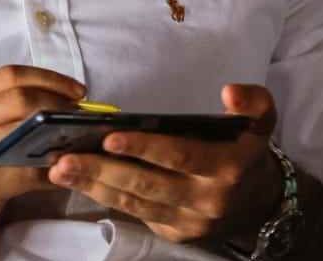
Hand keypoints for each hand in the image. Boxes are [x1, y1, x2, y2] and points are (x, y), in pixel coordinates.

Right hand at [0, 65, 85, 228]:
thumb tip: (62, 102)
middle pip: (17, 97)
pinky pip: (25, 173)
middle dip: (57, 102)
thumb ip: (3, 117)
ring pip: (23, 131)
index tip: (77, 90)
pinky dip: (51, 172)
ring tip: (80, 139)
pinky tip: (63, 174)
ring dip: (59, 135)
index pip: (7, 75)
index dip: (48, 78)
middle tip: (82, 114)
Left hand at [47, 84, 282, 245]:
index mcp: (225, 167)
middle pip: (147, 184)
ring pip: (135, 202)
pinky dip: (105, 197)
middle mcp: (205, 200)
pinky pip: (135, 213)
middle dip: (102, 170)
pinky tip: (79, 181)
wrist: (262, 202)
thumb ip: (252, 101)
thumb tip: (229, 91)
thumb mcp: (262, 118)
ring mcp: (188, 221)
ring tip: (59, 169)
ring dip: (94, 186)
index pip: (178, 156)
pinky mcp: (174, 232)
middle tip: (64, 158)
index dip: (144, 148)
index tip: (109, 137)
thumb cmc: (248, 148)